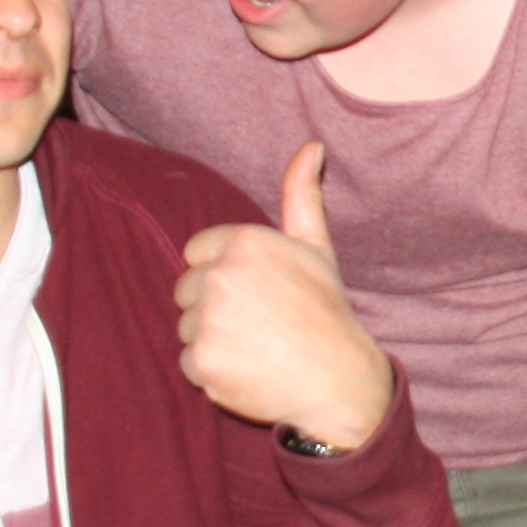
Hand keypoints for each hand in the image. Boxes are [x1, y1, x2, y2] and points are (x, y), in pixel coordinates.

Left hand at [173, 144, 395, 451]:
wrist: (339, 380)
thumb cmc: (326, 312)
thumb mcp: (317, 247)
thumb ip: (302, 195)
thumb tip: (311, 145)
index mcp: (246, 241)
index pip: (196, 254)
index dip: (224, 275)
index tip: (257, 294)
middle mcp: (223, 274)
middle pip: (186, 291)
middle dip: (213, 308)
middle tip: (258, 324)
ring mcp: (209, 318)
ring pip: (186, 327)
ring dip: (212, 341)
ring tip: (255, 348)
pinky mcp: (202, 359)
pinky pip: (188, 362)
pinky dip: (212, 372)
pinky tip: (247, 370)